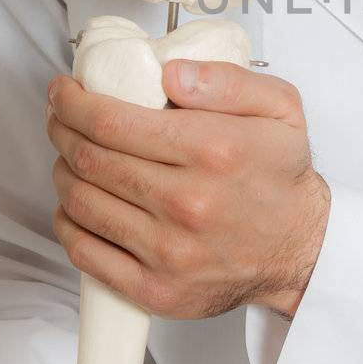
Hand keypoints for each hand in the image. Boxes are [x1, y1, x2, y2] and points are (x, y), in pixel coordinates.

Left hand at [46, 59, 330, 320]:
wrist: (301, 250)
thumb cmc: (281, 178)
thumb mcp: (280, 107)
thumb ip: (228, 79)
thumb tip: (171, 73)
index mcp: (213, 150)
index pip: (112, 122)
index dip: (73, 103)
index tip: (64, 92)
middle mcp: (188, 202)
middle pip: (89, 159)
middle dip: (62, 131)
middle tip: (61, 118)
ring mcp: (169, 252)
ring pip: (81, 203)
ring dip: (62, 173)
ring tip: (70, 157)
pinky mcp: (156, 290)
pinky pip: (86, 254)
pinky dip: (68, 224)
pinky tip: (76, 205)